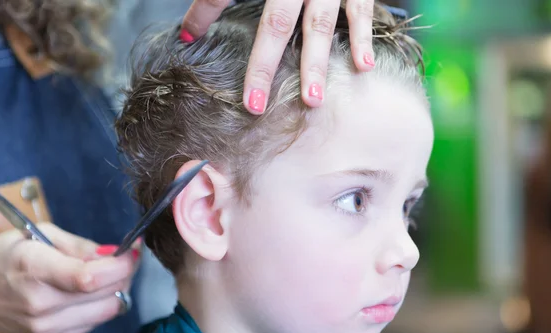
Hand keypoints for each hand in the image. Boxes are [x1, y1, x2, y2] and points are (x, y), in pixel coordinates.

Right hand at [0, 224, 138, 332]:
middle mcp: (40, 304)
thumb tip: (115, 254)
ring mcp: (45, 327)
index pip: (88, 278)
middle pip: (105, 294)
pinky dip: (101, 306)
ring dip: (117, 291)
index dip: (120, 265)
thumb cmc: (9, 255)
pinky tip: (90, 293)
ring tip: (109, 275)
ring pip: (107, 311)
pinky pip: (95, 323)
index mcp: (34, 269)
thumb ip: (81, 246)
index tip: (133, 250)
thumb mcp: (41, 234)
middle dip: (125, 273)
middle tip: (126, 259)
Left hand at [181, 0, 374, 113]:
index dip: (210, 21)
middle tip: (256, 104)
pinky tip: (363, 66)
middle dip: (265, 65)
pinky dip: (363, 37)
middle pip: (276, 23)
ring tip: (312, 99)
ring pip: (318, 23)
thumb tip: (186, 35)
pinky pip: (361, 9)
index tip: (213, 65)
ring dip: (316, 64)